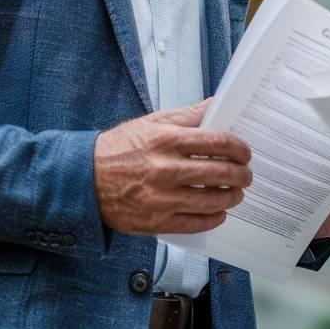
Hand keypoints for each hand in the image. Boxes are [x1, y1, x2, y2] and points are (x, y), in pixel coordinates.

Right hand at [93, 98, 252, 235]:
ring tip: (236, 193)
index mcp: (166, 140)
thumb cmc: (118, 149)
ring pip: (210, 200)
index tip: (244, 152)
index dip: (238, 148)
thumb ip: (187, 115)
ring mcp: (161, 198)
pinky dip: (212, 218)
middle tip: (246, 174)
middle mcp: (165, 169)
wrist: (83, 179)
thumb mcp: (152, 123)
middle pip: (219, 172)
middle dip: (240, 174)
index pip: (217, 142)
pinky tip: (218, 212)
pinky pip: (194, 223)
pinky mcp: (156, 221)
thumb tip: (215, 104)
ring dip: (231, 197)